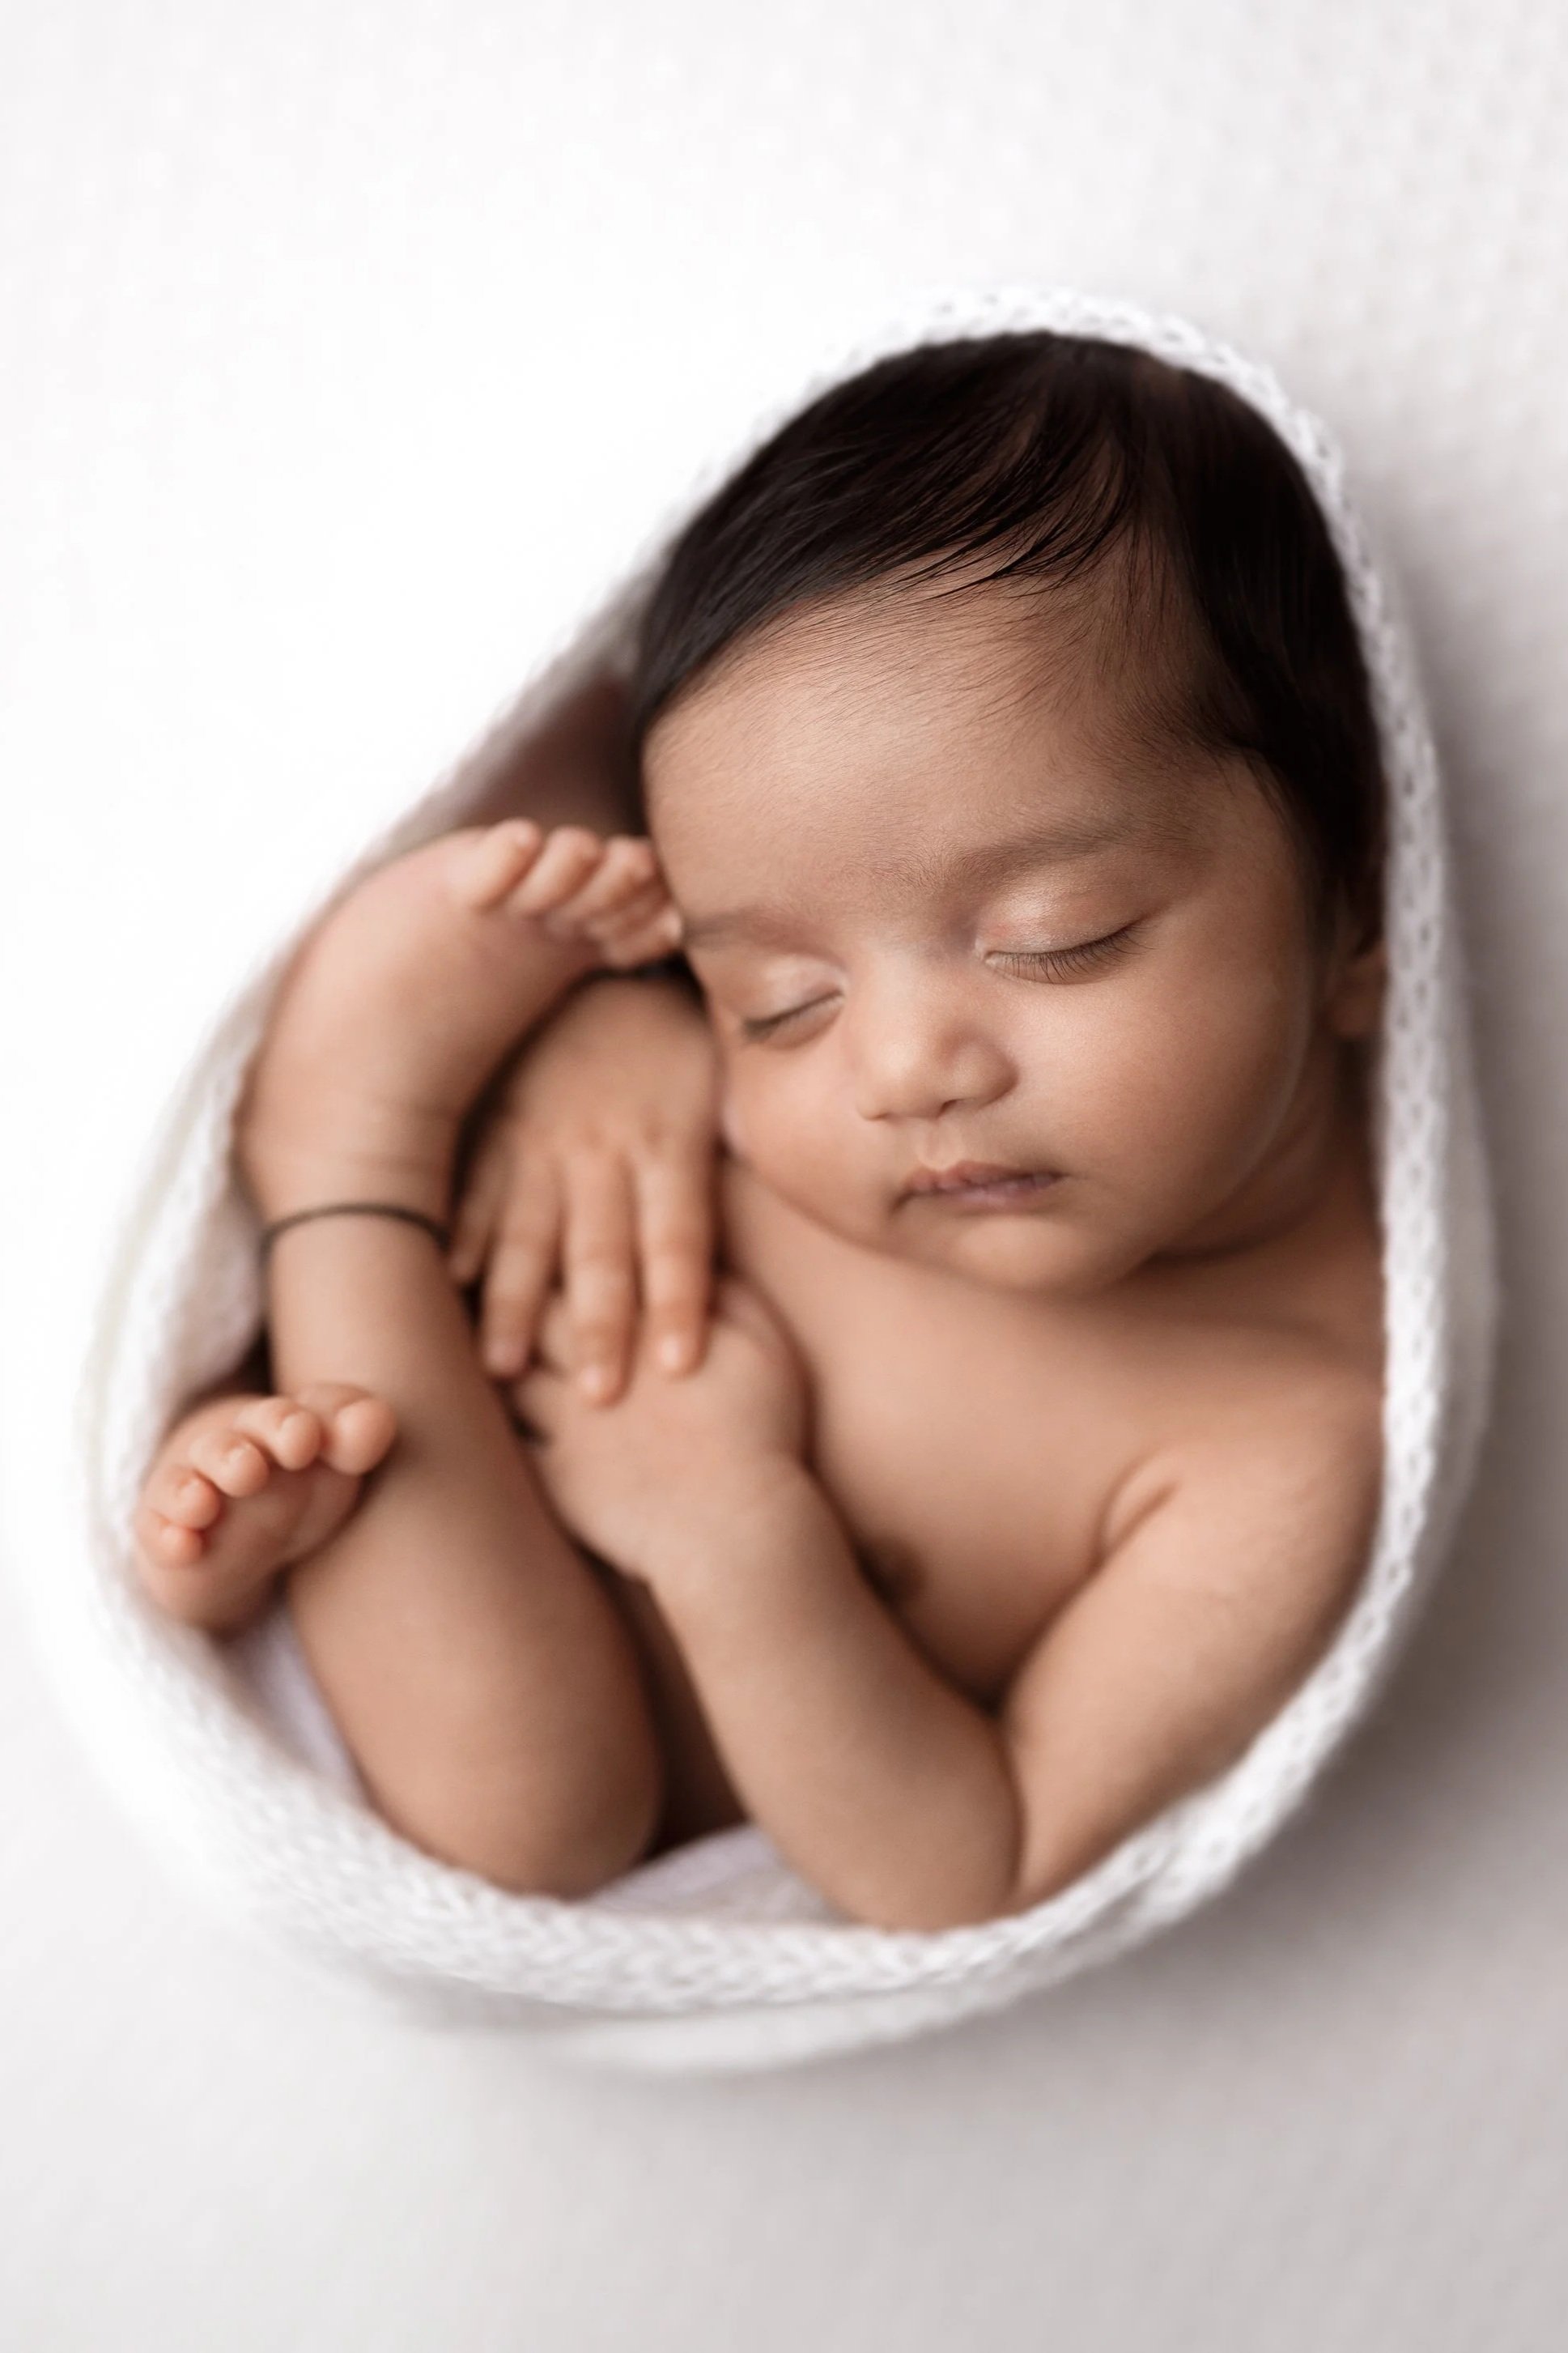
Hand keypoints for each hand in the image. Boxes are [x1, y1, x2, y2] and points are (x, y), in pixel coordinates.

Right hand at [451, 973, 720, 1400]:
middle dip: (604, 1328)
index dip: (684, 1302)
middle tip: (603, 1399)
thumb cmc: (664, 1030)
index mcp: (669, 1141)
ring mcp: (543, 1140)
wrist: (585, 947)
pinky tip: (448, 1280)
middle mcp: (606, 1149)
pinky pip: (474, 1185)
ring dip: (519, 1303)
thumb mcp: (716, 1072)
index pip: (681, 1237)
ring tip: (506, 1367)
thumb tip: (797, 1182)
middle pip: (606, 1251)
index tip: (684, 1368)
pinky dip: (462, 1233)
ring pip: (530, 1232)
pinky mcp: (493, 1127)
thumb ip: (731, 1142)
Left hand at [512, 1276, 809, 1589]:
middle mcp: (595, 1361)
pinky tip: (486, 1415)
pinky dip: (495, 1423)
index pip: (586, 1266)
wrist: (736, 1528)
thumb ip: (728, 1293)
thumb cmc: (763, 1434)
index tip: (549, 1237)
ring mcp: (568, 1420)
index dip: (561, 1246)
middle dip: (510, 1292)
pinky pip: (509, 1439)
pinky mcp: (556, 1474)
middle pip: (535, 1312)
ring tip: (487, 1345)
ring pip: (510, 1373)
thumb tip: (694, 1258)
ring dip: (496, 1355)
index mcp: (645, 1322)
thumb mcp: (766, 1346)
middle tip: (491, 1278)